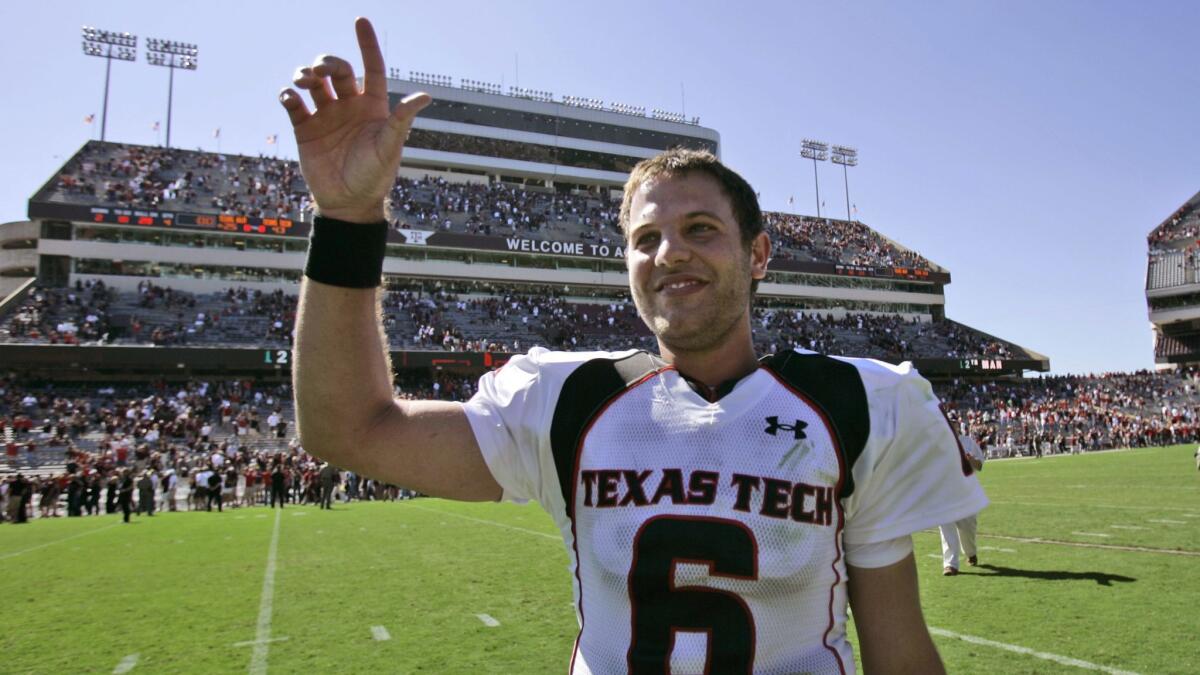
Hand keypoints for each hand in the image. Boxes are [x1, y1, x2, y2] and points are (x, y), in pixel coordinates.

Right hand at [279, 17, 430, 223]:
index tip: (360, 20)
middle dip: (327, 63)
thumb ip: (402, 119)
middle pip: (338, 70)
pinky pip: (293, 104)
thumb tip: (425, 96)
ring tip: (303, 81)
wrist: (348, 203)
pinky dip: (288, 95)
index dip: (367, 44)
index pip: (371, 67)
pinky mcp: (305, 129)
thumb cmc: (375, 176)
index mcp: (373, 106)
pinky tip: (290, 98)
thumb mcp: (390, 145)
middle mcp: (349, 106)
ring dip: (305, 74)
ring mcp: (326, 116)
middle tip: (319, 72)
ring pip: (313, 82)